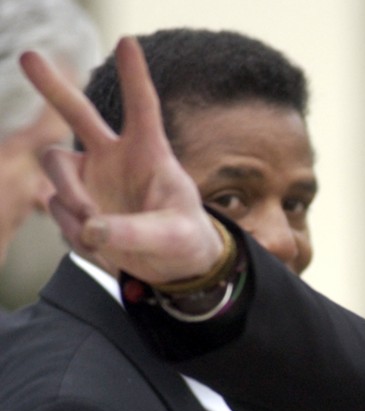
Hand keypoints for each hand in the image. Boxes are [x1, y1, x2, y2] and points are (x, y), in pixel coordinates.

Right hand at [19, 37, 222, 283]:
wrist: (172, 265)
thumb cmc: (184, 238)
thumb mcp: (172, 236)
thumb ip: (134, 231)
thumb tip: (91, 228)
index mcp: (150, 153)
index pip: (142, 108)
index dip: (134, 76)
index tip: (127, 41)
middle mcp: (115, 157)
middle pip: (78, 114)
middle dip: (52, 88)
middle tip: (29, 57)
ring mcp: (92, 178)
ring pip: (56, 168)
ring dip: (70, 198)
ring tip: (95, 227)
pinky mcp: (77, 205)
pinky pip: (60, 212)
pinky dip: (78, 234)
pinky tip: (102, 247)